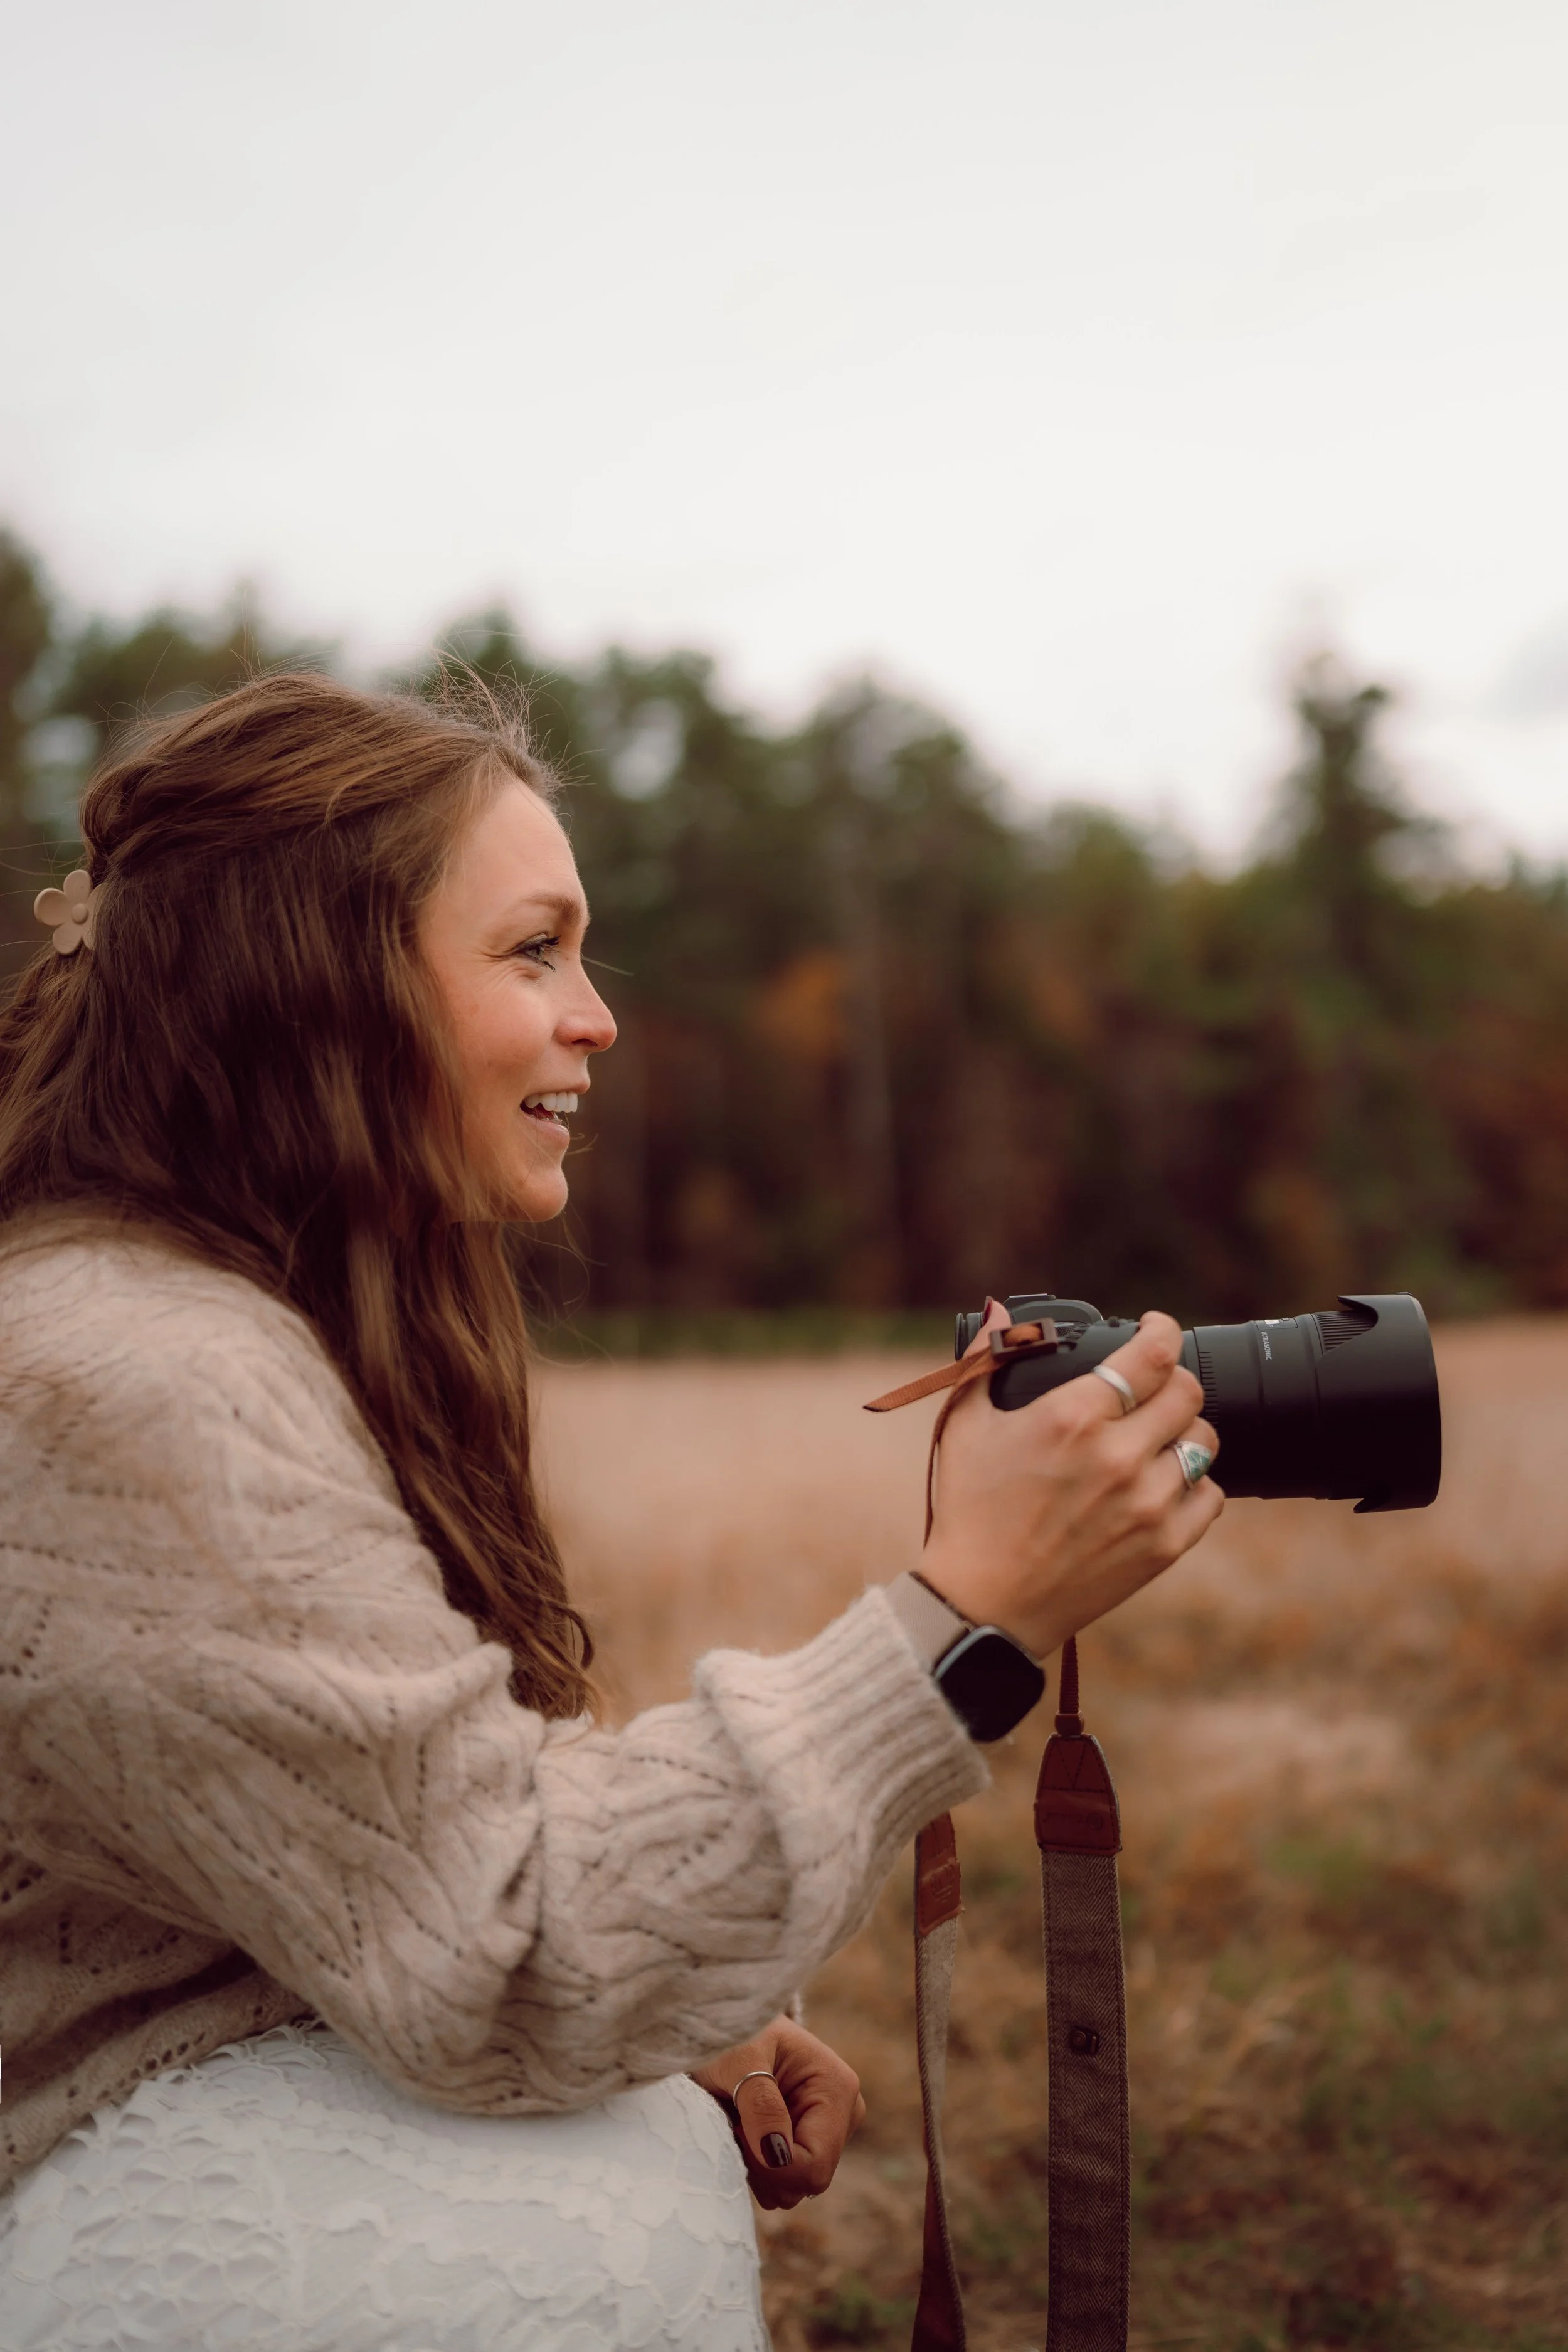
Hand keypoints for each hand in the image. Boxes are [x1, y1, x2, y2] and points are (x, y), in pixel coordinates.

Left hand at [690, 2015, 865, 2210]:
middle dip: (764, 2167)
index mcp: (837, 2088)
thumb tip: (778, 2154)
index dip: (770, 2164)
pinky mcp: (810, 2144)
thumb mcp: (740, 2058)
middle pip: (807, 2181)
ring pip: (794, 2188)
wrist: (729, 2027)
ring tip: (741, 2124)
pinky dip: (759, 2168)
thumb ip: (761, 2105)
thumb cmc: (735, 2035)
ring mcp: (829, 2132)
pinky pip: (784, 2182)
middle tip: (736, 2126)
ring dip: (758, 2168)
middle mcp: (844, 2114)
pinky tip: (747, 2134)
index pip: (814, 2164)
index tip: (738, 2129)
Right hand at [919, 1301, 1222, 1659]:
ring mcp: (1147, 1503)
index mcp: (1072, 1417)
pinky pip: (1210, 1496)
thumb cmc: (970, 1513)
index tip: (1156, 1329)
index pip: (1151, 1354)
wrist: (984, 1604)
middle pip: (1187, 1392)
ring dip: (1183, 1432)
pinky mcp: (1164, 1546)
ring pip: (1203, 1441)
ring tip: (1156, 1439)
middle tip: (1152, 1387)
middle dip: (1172, 1379)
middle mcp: (1118, 1455)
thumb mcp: (965, 1427)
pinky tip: (1163, 1483)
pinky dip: (1193, 1484)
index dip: (1162, 1331)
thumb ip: (984, 1362)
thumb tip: (999, 1317)